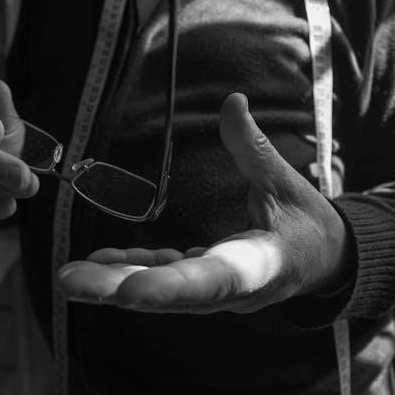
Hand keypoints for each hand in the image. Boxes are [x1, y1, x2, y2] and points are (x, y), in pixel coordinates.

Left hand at [56, 93, 351, 312]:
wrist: (324, 262)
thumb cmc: (307, 222)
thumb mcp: (286, 182)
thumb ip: (254, 147)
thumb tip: (233, 101)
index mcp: (261, 264)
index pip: (215, 278)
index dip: (171, 285)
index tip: (129, 292)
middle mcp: (234, 289)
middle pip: (173, 293)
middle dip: (121, 288)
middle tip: (70, 282)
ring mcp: (216, 293)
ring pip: (161, 292)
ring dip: (114, 284)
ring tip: (69, 278)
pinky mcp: (204, 285)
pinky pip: (164, 279)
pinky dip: (132, 270)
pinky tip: (97, 264)